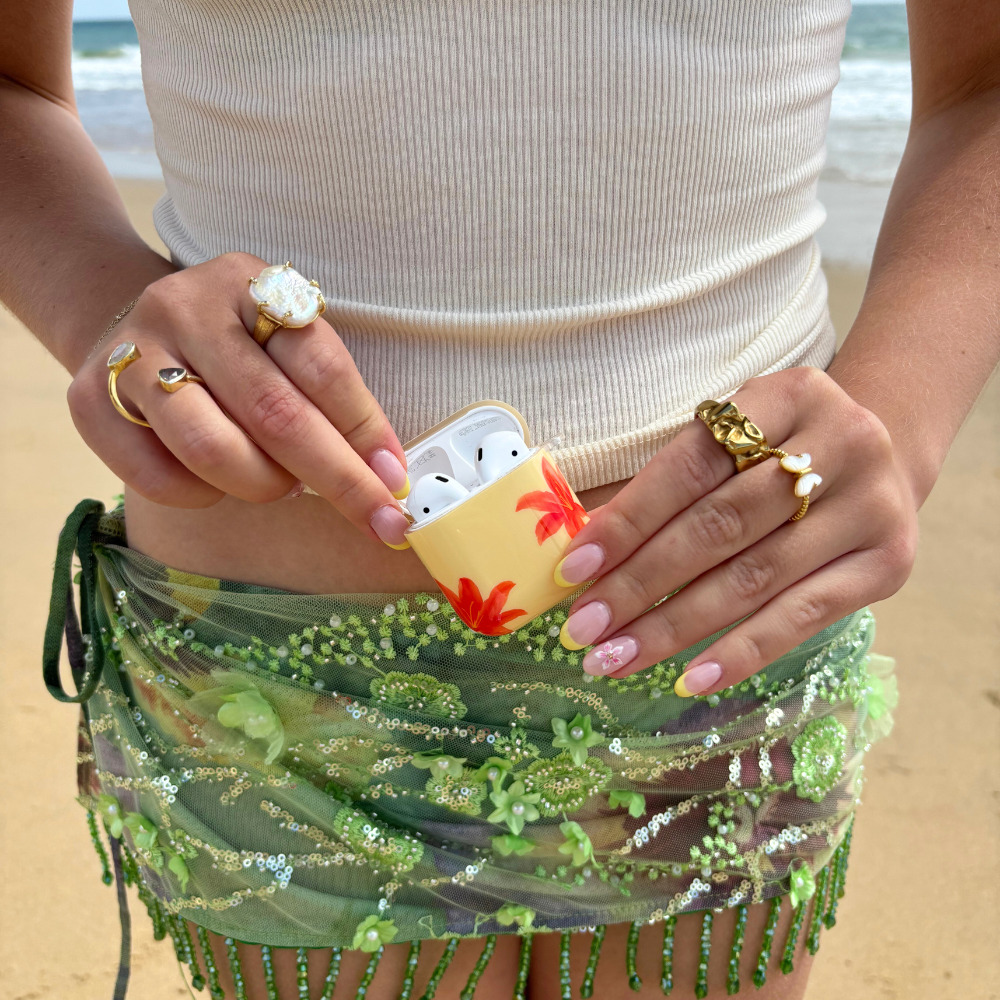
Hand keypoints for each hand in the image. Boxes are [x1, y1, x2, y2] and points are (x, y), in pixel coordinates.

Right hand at [67, 253, 411, 546]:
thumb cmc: (235, 348)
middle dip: (337, 479)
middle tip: (378, 520)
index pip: (320, 363)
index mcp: (250, 283)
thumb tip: (383, 476)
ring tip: (284, 487)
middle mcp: (186, 308)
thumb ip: (328, 397)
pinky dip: (205, 495)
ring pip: (213, 450)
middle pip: (273, 413)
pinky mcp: (89, 401)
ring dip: (266, 487)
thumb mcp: (284, 343)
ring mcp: (132, 353)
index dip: (364, 428)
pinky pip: (159, 479)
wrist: (130, 322)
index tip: (395, 480)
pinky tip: (218, 480)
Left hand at [553, 367, 918, 695]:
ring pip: (754, 577)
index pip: (689, 467)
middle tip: (584, 629)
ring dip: (675, 626)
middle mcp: (839, 442)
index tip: (572, 570)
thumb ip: (664, 490)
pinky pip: (804, 617)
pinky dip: (740, 651)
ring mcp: (871, 505)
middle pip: (720, 525)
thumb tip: (583, 556)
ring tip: (616, 658)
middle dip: (640, 583)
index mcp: (785, 397)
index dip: (628, 521)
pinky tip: (689, 678)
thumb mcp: (732, 442)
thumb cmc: (779, 454)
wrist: (886, 457)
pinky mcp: (888, 563)